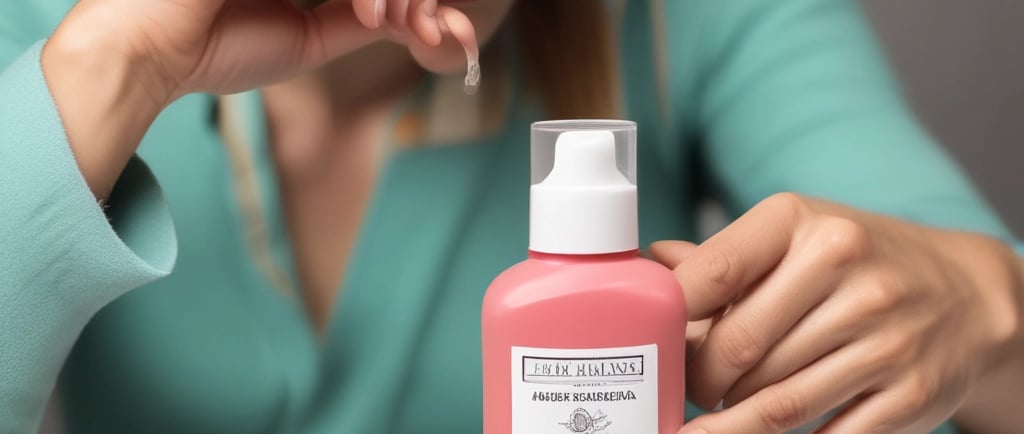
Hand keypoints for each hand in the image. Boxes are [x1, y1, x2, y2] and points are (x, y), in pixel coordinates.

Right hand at [51, 0, 451, 104]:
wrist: (153, 53)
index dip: (409, 6)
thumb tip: (410, 18)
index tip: (437, 33)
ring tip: (403, 25)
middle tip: (431, 30)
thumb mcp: (308, 41)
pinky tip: (373, 13)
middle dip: (412, 1)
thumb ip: (356, 22)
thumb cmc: (220, 50)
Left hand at [650, 193, 1022, 432]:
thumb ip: (726, 258)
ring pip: (775, 399)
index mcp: (801, 223)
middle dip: (700, 380)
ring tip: (717, 415)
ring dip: (734, 417)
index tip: (655, 345)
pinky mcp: (910, 391)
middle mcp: (845, 268)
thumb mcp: (796, 237)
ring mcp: (883, 333)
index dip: (671, 320)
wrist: (966, 292)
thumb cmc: (860, 263)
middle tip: (690, 390)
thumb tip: (651, 264)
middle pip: (737, 347)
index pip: (713, 272)